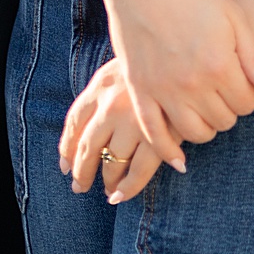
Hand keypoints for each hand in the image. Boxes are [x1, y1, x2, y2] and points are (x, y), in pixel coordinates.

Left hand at [59, 57, 169, 203]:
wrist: (188, 57)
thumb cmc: (156, 62)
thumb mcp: (124, 66)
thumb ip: (106, 91)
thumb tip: (88, 127)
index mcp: (102, 84)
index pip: (75, 121)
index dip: (68, 147)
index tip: (65, 165)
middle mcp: (112, 104)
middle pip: (88, 147)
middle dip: (82, 172)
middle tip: (80, 186)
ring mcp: (134, 122)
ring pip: (111, 163)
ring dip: (108, 181)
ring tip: (109, 191)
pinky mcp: (158, 137)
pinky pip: (137, 172)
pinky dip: (127, 188)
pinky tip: (121, 195)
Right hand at [91, 0, 253, 160]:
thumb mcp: (233, 19)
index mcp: (220, 64)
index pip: (247, 103)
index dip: (249, 94)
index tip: (241, 79)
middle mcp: (192, 84)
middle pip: (224, 121)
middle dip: (229, 108)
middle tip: (222, 88)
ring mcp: (162, 90)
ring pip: (194, 134)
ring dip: (205, 127)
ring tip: (204, 106)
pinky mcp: (138, 91)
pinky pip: (154, 135)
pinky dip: (168, 151)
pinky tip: (179, 159)